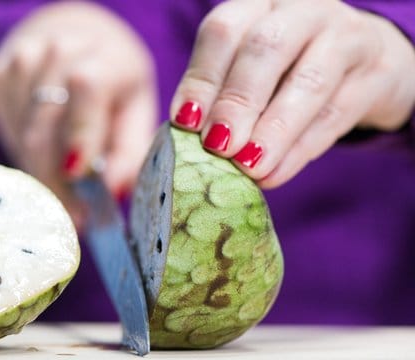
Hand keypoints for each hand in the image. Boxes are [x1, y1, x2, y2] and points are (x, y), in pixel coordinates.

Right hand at [0, 2, 155, 226]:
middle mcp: (58, 49)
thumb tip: (115, 192)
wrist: (71, 34)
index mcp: (103, 54)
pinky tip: (42, 152)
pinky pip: (6, 128)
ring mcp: (21, 60)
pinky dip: (24, 152)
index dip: (80, 133)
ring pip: (22, 132)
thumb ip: (130, 151)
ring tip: (61, 185)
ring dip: (41, 169)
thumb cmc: (112, 80)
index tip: (77, 175)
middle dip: (56, 178)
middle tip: (73, 217)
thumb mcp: (135, 109)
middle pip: (45, 123)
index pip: (87, 88)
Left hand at [170, 0, 414, 187]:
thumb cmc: (291, 68)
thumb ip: (221, 92)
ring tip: (248, 166)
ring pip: (309, 82)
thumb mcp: (252, 68)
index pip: (225, 31)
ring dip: (273, 131)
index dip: (203, 78)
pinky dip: (300, 149)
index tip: (186, 123)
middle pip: (267, 48)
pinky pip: (336, 114)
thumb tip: (187, 136)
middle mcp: (303, 11)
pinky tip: (274, 173)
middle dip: (238, 101)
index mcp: (260, 6)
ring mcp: (346, 37)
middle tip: (218, 146)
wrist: (368, 62)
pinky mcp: (378, 73)